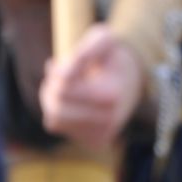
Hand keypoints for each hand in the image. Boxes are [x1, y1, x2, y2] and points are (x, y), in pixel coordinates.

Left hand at [39, 23, 144, 150]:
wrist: (130, 83)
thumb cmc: (112, 58)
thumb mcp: (104, 40)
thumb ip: (88, 47)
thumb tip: (62, 68)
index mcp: (112, 94)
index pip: (65, 85)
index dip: (58, 70)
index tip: (64, 62)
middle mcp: (109, 119)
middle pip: (57, 103)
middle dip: (52, 85)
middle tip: (57, 73)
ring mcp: (102, 134)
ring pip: (54, 117)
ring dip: (50, 98)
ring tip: (62, 86)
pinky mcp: (94, 141)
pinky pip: (57, 126)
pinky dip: (57, 111)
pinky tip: (70, 101)